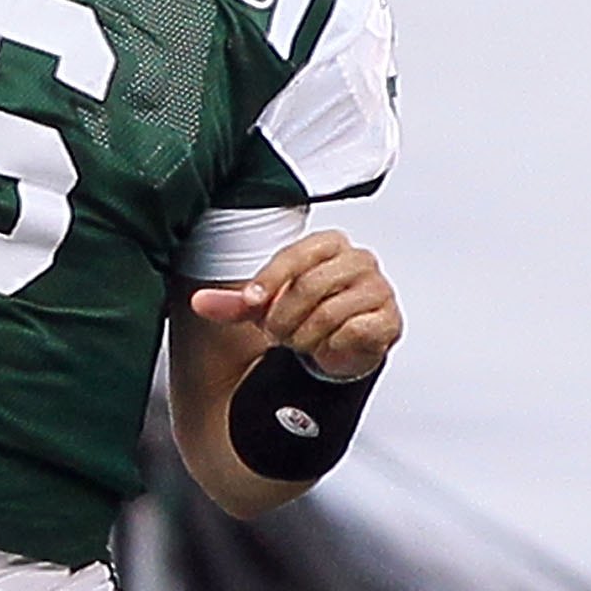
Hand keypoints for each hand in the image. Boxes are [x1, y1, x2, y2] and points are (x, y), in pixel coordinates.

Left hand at [190, 231, 401, 380]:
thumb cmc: (306, 314)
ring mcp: (379, 288)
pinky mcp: (389, 318)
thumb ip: (235, 304)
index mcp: (330, 244)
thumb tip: (200, 303)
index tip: (251, 302)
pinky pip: (354, 331)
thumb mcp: (265, 306)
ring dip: (306, 337)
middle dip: (285, 318)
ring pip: (330, 313)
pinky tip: (331, 345)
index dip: (269, 281)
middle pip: (311, 286)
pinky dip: (333, 345)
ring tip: (302, 340)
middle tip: (279, 333)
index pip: (296, 255)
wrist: (339, 346)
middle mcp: (359, 259)